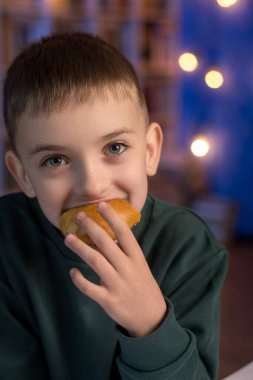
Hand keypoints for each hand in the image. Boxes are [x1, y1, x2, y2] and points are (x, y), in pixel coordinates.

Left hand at [65, 201, 166, 336]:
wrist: (151, 318)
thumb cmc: (143, 287)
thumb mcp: (140, 267)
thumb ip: (126, 253)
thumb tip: (107, 235)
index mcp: (137, 258)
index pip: (125, 233)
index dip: (112, 218)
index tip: (101, 205)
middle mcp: (127, 268)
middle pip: (107, 243)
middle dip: (92, 228)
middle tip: (79, 216)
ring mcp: (118, 284)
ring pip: (96, 261)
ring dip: (80, 248)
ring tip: (68, 238)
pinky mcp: (109, 300)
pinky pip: (90, 288)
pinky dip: (79, 279)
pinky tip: (72, 271)